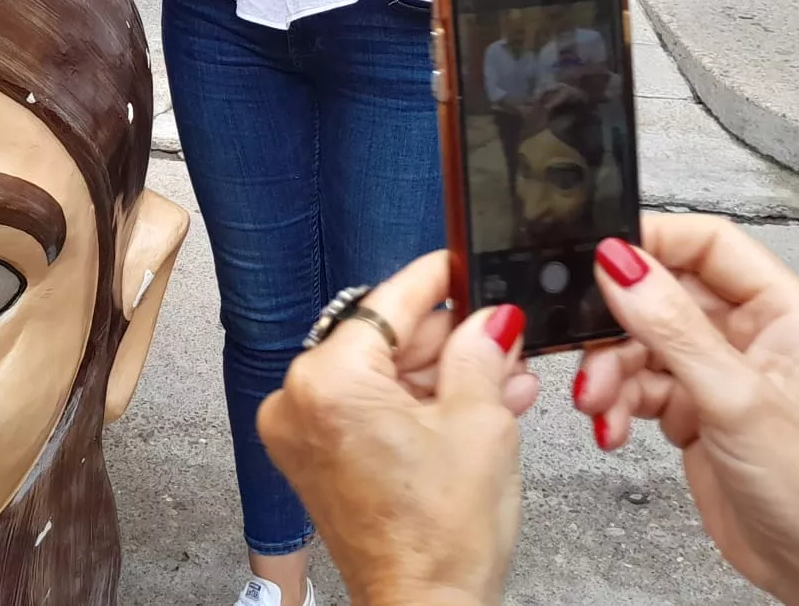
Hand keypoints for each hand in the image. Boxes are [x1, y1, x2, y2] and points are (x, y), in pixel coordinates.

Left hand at [258, 251, 539, 605]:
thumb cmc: (442, 537)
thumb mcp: (480, 423)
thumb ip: (479, 353)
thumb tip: (488, 316)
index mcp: (327, 381)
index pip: (386, 304)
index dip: (432, 280)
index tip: (456, 262)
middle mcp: (297, 399)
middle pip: (380, 340)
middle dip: (446, 339)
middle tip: (499, 333)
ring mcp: (300, 430)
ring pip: (378, 375)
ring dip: (439, 375)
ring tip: (501, 375)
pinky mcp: (313, 456)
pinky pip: (366, 409)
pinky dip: (414, 405)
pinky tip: (471, 403)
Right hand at [574, 217, 798, 605]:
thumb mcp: (733, 398)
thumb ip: (671, 326)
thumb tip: (619, 264)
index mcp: (781, 313)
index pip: (707, 243)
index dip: (651, 243)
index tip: (599, 260)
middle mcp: (749, 334)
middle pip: (660, 294)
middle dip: (615, 327)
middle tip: (589, 351)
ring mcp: (717, 370)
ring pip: (639, 341)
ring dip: (608, 371)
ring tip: (599, 402)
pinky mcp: (692, 406)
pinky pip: (636, 383)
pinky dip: (615, 402)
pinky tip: (613, 425)